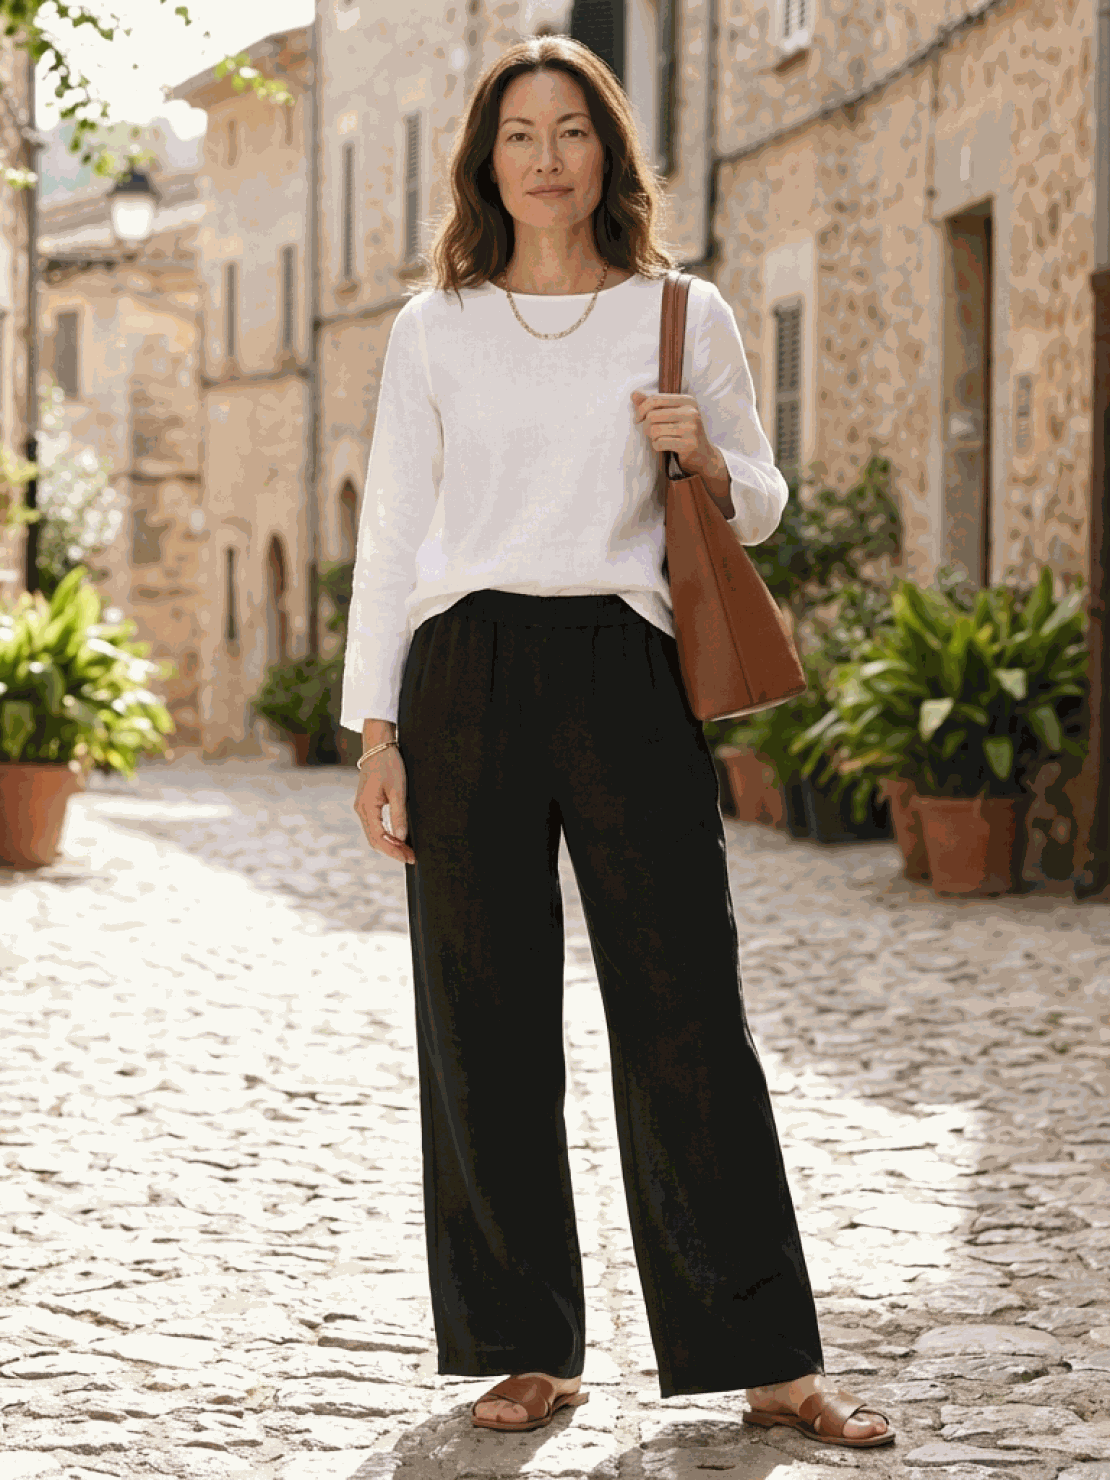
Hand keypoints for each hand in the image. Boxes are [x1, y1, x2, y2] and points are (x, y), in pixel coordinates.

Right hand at [353, 748, 415, 865]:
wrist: (378, 746)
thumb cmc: (389, 765)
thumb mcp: (398, 790)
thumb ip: (399, 815)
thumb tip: (402, 838)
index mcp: (367, 807)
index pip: (379, 838)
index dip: (394, 851)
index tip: (409, 858)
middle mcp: (361, 810)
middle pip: (375, 840)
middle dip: (392, 851)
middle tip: (411, 858)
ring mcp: (362, 807)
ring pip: (374, 835)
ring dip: (389, 845)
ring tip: (407, 851)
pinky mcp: (367, 804)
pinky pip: (374, 826)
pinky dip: (386, 836)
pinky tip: (398, 838)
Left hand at [631, 390, 726, 479]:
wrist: (704, 455)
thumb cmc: (684, 431)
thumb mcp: (672, 413)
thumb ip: (653, 403)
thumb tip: (634, 394)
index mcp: (688, 400)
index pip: (655, 399)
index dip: (641, 409)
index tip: (638, 418)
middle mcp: (691, 412)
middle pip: (652, 415)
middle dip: (646, 425)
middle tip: (650, 432)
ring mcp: (691, 429)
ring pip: (654, 430)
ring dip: (651, 437)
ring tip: (658, 438)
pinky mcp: (688, 444)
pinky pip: (659, 443)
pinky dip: (656, 446)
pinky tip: (662, 446)